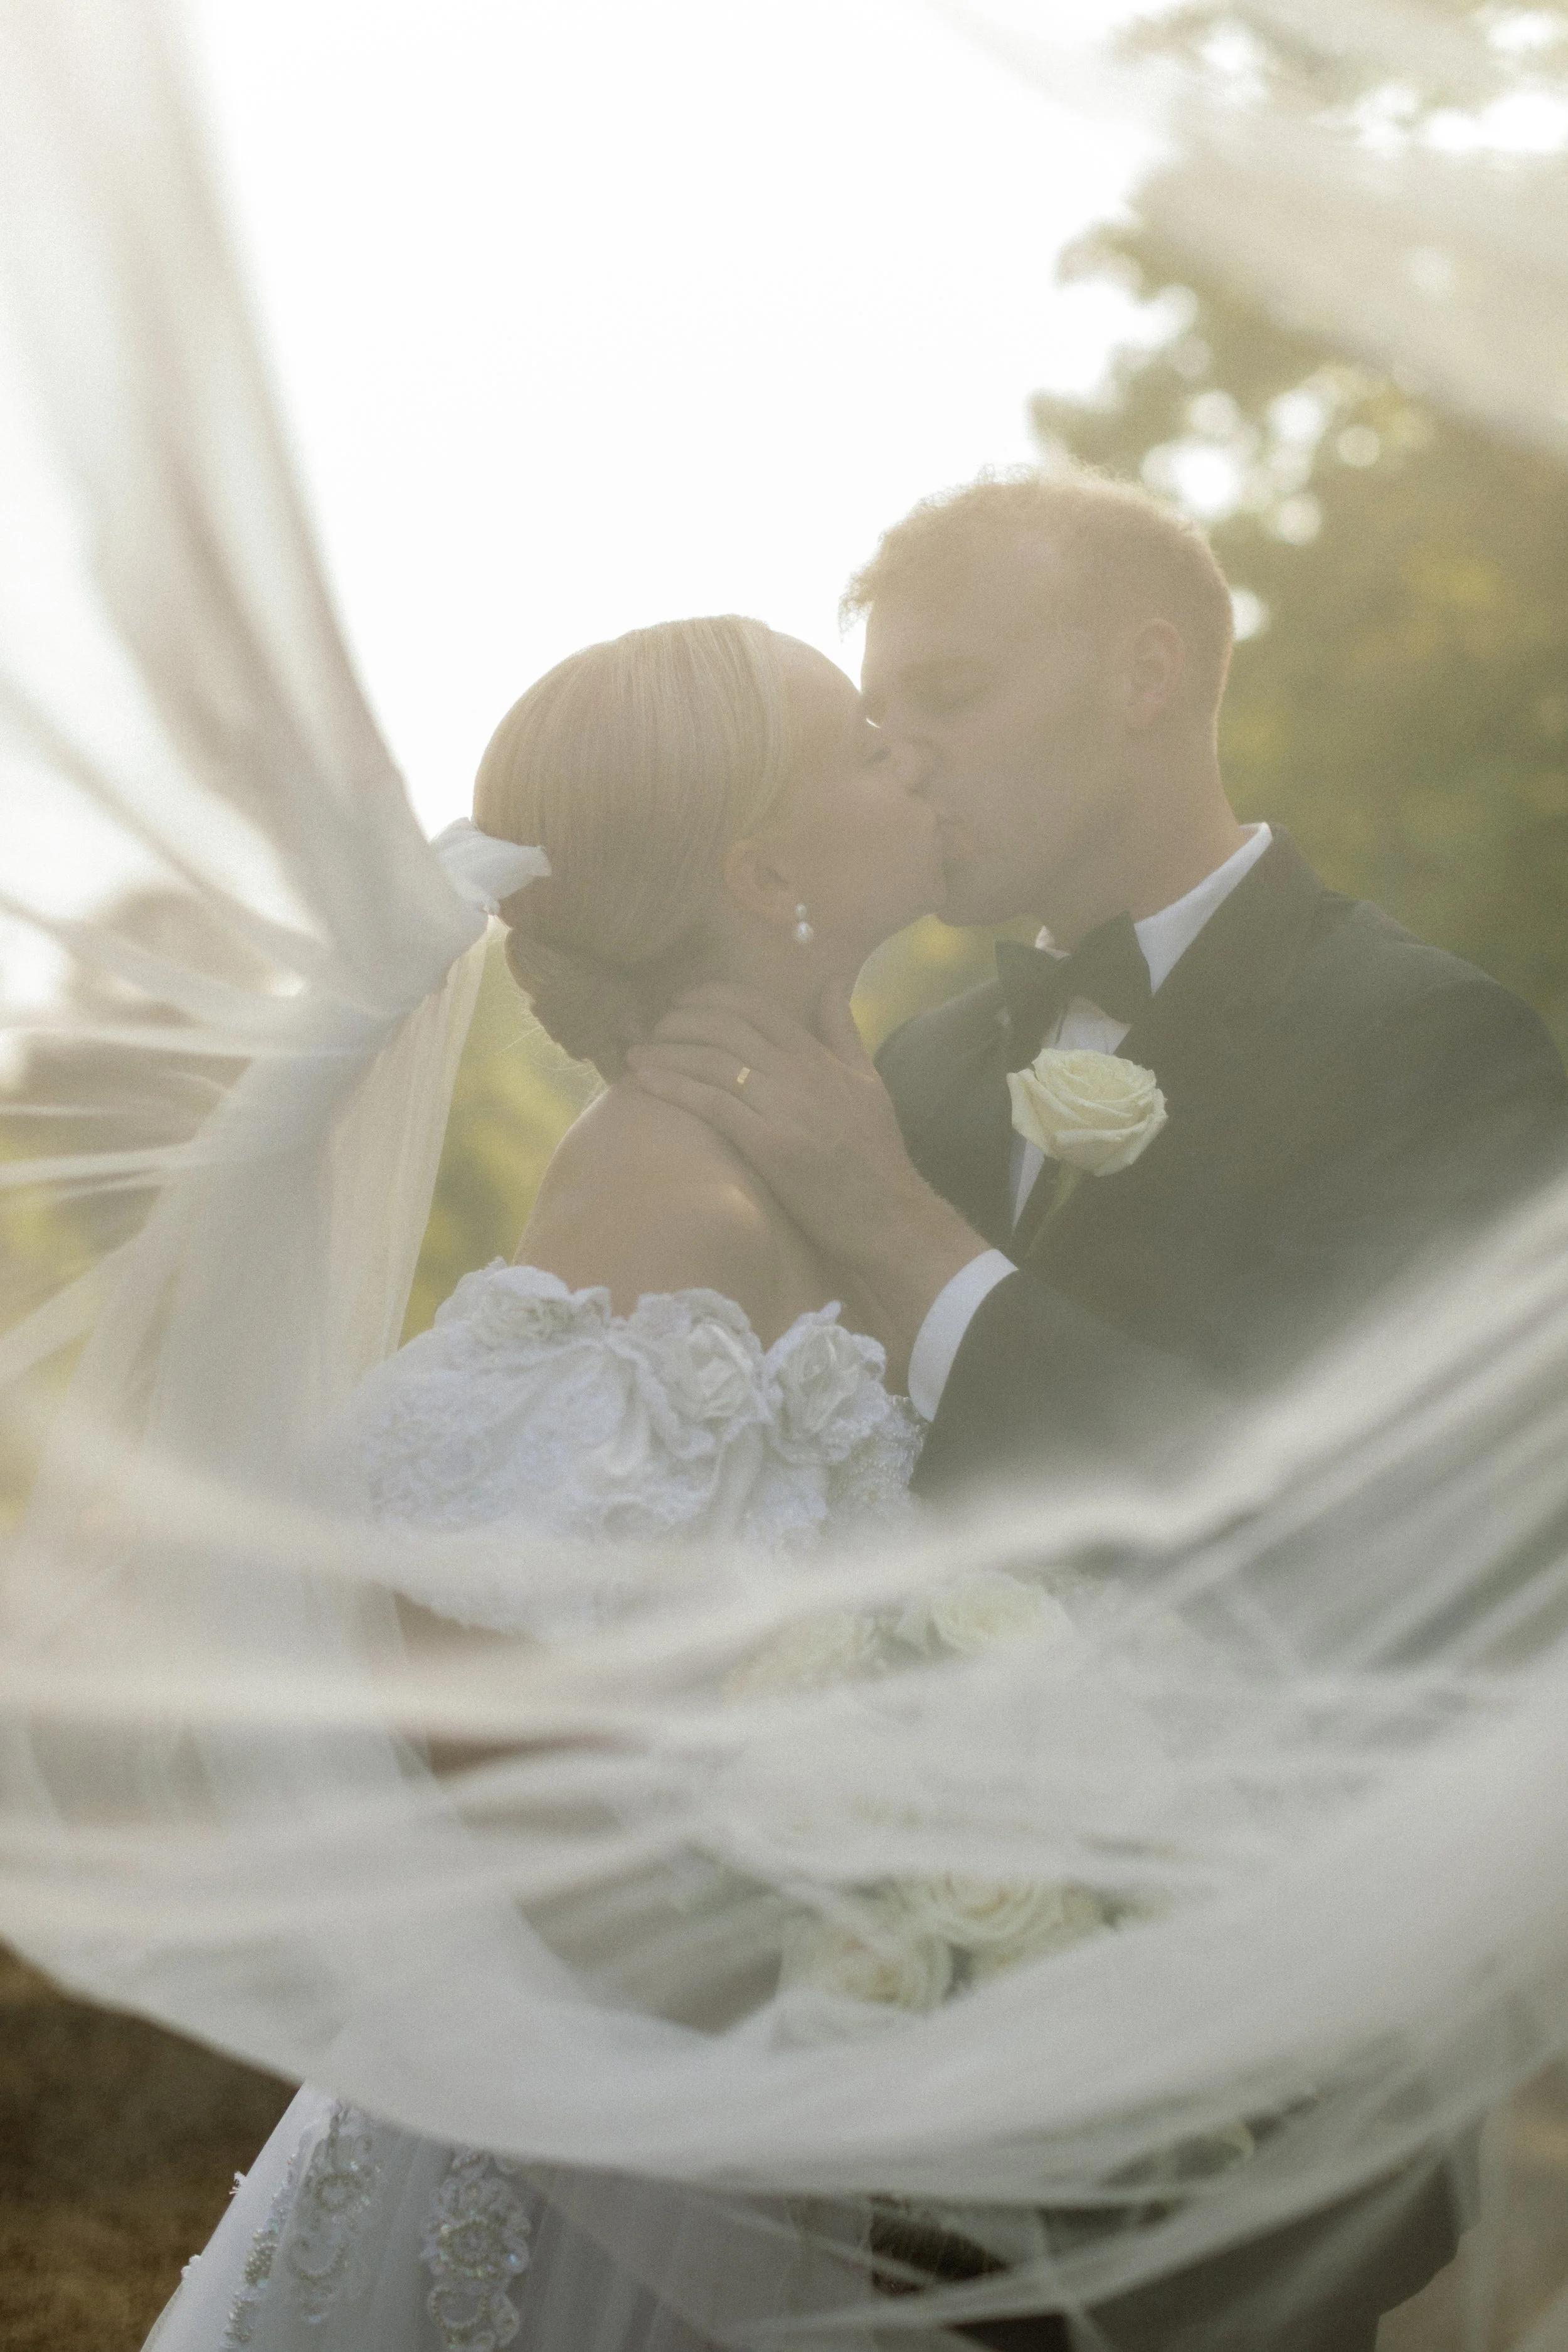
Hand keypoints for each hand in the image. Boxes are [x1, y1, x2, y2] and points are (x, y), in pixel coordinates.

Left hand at [629, 982, 988, 1385]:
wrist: (888, 1216)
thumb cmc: (874, 1154)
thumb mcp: (867, 1080)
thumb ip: (842, 1029)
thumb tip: (830, 981)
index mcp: (819, 1056)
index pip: (756, 1006)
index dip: (710, 996)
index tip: (680, 1002)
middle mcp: (801, 1072)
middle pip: (726, 1026)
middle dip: (679, 1021)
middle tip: (651, 1029)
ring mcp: (786, 1107)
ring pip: (713, 1060)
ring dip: (665, 1051)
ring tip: (634, 1053)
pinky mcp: (771, 1144)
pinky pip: (712, 1103)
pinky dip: (673, 1087)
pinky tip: (645, 1081)